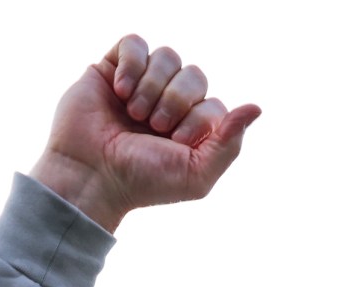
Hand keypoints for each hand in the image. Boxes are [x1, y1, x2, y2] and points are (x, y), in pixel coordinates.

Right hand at [30, 35, 262, 232]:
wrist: (91, 175)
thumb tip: (256, 107)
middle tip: (154, 126)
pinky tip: (119, 91)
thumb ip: (230, 143)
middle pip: (194, 74)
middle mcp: (169, 103)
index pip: (214, 102)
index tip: (175, 141)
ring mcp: (141, 84)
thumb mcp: (197, 175)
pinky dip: (131, 64)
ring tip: (134, 112)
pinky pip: (134, 43)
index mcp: (192, 127)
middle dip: (176, 100)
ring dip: (153, 85)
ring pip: (167, 55)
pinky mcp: (112, 69)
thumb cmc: (143, 181)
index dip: (198, 118)